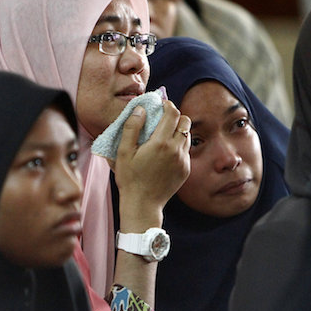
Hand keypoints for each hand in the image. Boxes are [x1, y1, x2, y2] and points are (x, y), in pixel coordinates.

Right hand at [113, 101, 190, 228]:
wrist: (143, 205)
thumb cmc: (130, 179)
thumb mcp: (123, 152)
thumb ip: (131, 128)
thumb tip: (140, 109)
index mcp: (160, 142)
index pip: (173, 113)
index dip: (167, 105)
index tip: (160, 105)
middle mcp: (176, 149)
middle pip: (185, 121)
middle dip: (175, 116)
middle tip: (162, 119)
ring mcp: (183, 160)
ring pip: (187, 135)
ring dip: (178, 131)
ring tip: (163, 136)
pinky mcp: (186, 170)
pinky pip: (186, 151)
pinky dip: (178, 146)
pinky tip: (165, 153)